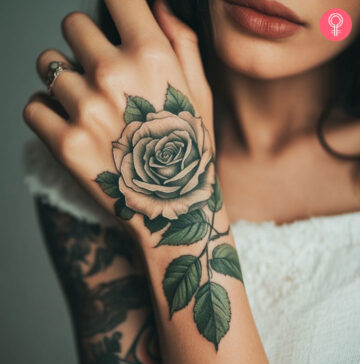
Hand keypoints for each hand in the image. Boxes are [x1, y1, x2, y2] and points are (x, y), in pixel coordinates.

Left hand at [23, 0, 214, 235]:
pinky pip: (33, 106)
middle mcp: (113, 75)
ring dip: (62, 79)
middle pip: (71, 24)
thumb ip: (181, 41)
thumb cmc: (189, 149)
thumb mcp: (200, 93)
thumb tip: (158, 5)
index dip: (113, 2)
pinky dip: (46, 112)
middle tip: (97, 71)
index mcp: (151, 56)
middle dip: (83, 43)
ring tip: (86, 105)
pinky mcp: (63, 143)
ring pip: (47, 65)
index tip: (111, 16)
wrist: (173, 208)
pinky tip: (69, 126)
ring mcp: (85, 110)